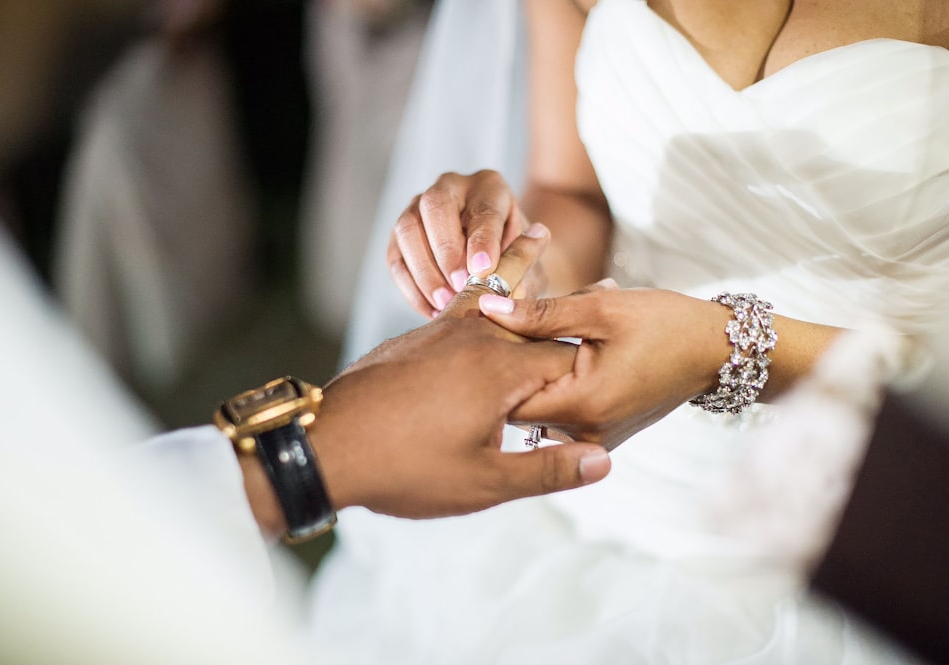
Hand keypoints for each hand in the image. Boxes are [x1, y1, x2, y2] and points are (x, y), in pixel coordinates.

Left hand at [304, 229, 609, 520]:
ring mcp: (439, 334)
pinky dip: (478, 291)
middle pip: (534, 315)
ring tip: (537, 237)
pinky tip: (477, 290)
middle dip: (567, 297)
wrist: (326, 445)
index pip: (565, 359)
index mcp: (501, 371)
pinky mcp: (413, 339)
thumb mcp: (482, 481)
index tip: (622, 335)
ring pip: (492, 297)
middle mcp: (474, 339)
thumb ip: (546, 469)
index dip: (595, 352)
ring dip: (518, 269)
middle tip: (603, 276)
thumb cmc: (406, 468)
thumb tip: (603, 463)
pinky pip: (458, 306)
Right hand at [387, 170, 544, 317]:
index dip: (483, 240)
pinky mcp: (400, 235)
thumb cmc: (514, 261)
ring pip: (407, 228)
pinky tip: (432, 310)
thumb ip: (523, 274)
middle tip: (461, 286)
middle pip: (436, 205)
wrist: (495, 263)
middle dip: (446, 250)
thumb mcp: (530, 265)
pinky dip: (411, 288)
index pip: (484, 208)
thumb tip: (514, 290)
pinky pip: (396, 258)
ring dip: (425, 271)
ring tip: (446, 304)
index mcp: (490, 187)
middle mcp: (451, 187)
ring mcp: (418, 206)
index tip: (483, 270)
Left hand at [479, 281, 733, 448]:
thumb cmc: (664, 323)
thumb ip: (541, 314)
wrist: (715, 352)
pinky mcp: (601, 436)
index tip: (477, 337)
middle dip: (503, 373)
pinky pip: (557, 415)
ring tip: (534, 346)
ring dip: (527, 379)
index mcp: (583, 403)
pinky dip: (548, 387)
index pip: (508, 397)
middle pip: (517, 408)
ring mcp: (594, 439)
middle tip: (494, 336)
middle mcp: (586, 432)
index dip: (487, 368)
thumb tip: (487, 307)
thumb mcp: (601, 310)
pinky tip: (554, 357)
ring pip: (537, 410)